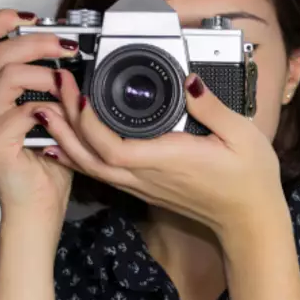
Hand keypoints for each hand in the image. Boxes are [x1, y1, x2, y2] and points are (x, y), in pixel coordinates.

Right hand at [0, 8, 80, 221]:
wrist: (40, 201)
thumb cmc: (48, 156)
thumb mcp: (55, 107)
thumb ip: (55, 80)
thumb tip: (76, 51)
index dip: (3, 20)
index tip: (35, 18)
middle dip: (38, 42)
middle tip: (68, 47)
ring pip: (7, 75)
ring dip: (46, 76)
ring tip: (68, 87)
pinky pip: (20, 112)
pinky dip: (47, 109)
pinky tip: (61, 117)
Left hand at [36, 74, 285, 237]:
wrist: (249, 219)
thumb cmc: (249, 181)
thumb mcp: (242, 135)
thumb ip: (212, 107)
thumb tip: (190, 80)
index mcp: (166, 160)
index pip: (112, 147)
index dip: (88, 122)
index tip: (81, 91)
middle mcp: (147, 176)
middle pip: (90, 155)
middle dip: (66, 121)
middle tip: (57, 86)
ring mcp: (142, 184)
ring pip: (90, 167)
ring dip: (66, 139)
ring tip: (50, 109)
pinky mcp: (144, 187)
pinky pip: (101, 173)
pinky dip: (78, 156)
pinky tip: (66, 143)